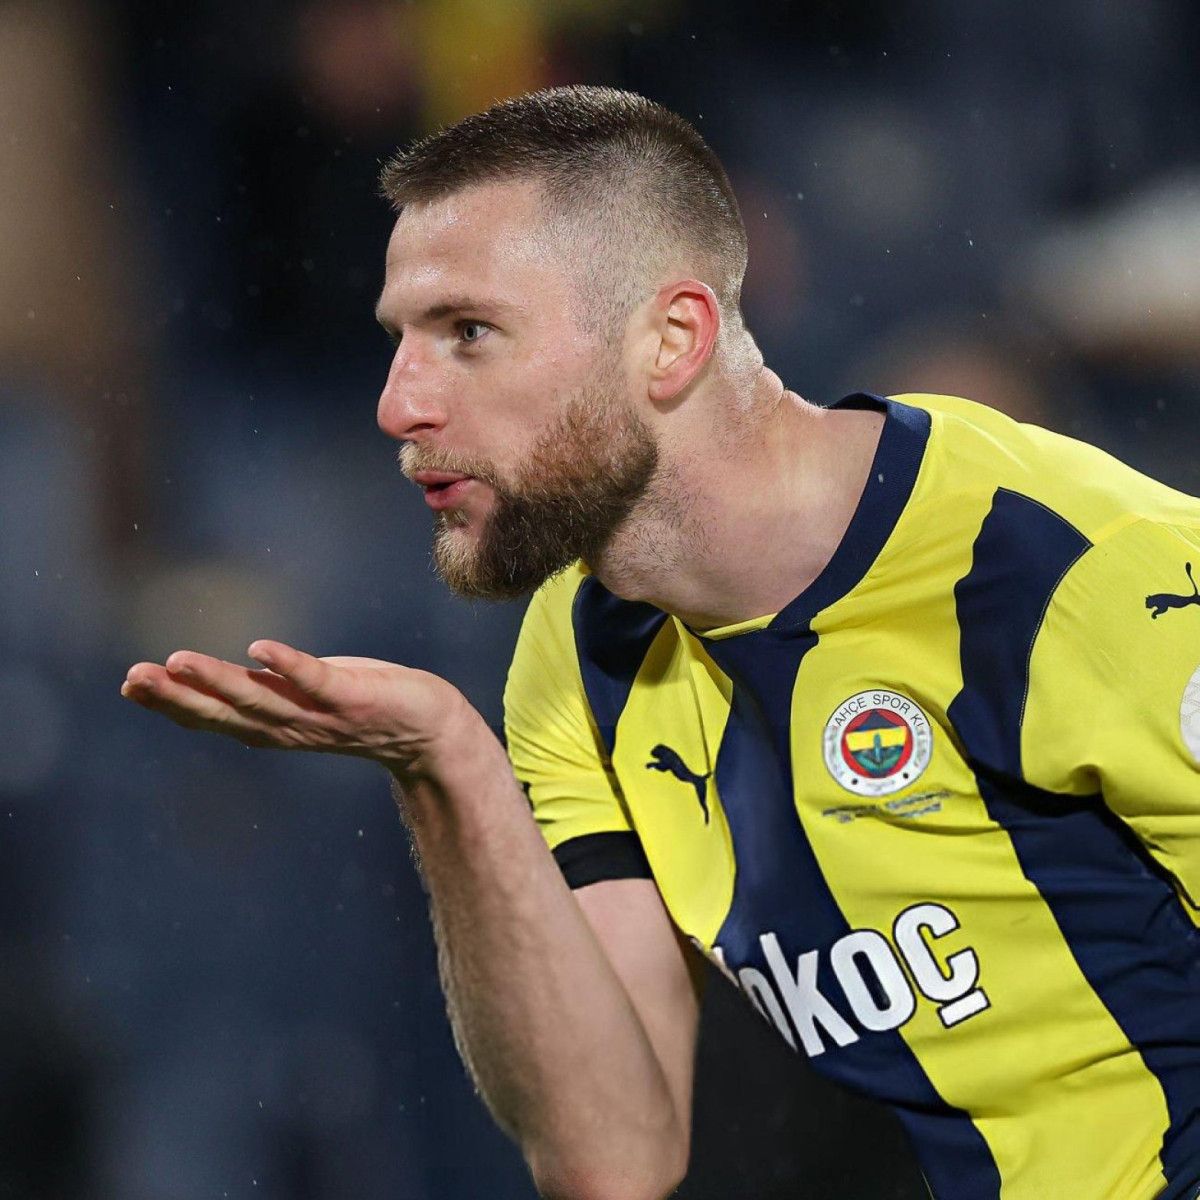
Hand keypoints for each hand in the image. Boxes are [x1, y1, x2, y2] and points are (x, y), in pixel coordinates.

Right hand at [121, 639, 474, 773]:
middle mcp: (291, 726)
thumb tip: (224, 675)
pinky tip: (259, 648)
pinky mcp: (354, 696)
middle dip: (177, 697)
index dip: (172, 703)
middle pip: (226, 714)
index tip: (130, 683)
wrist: (432, 732)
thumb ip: (266, 691)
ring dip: (218, 682)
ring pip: (262, 701)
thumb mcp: (304, 699)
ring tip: (176, 662)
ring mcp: (322, 713)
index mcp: (275, 725)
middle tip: (133, 678)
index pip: (215, 717)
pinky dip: (287, 665)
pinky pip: (316, 681)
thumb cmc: (366, 706)